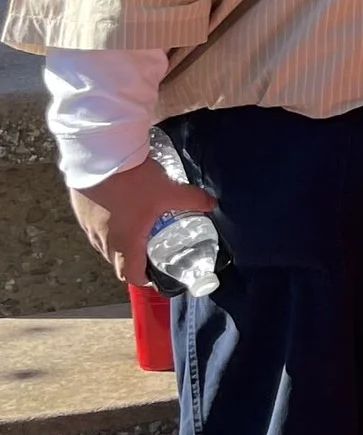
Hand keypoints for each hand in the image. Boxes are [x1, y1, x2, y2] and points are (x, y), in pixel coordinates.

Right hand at [69, 163, 216, 286]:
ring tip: (137, 230)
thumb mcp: (169, 190)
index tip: (156, 273)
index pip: (130, 275)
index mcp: (125, 243)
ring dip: (119, 244)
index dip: (145, 277)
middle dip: (134, 261)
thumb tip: (210, 204)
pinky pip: (94, 228)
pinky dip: (107, 226)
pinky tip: (120, 211)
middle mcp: (103, 240)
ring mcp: (88, 226)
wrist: (99, 157)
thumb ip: (192, 200)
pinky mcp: (81, 211)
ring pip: (103, 245)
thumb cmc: (133, 180)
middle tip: (150, 250)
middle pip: (117, 262)